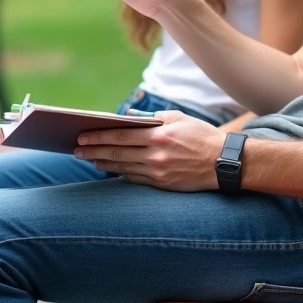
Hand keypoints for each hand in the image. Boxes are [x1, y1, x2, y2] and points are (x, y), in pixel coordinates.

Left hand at [73, 111, 224, 191]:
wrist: (225, 163)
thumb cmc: (202, 136)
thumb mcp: (179, 119)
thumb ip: (152, 118)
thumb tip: (126, 118)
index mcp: (160, 135)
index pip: (121, 136)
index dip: (99, 137)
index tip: (82, 137)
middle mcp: (157, 155)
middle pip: (117, 154)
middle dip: (94, 151)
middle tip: (77, 150)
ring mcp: (159, 172)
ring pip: (124, 168)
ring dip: (104, 164)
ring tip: (90, 160)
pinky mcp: (163, 184)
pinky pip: (136, 179)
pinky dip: (121, 174)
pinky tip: (111, 170)